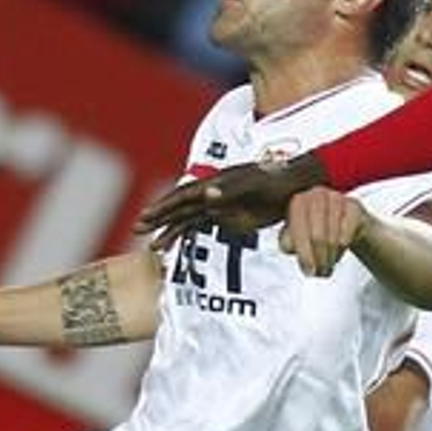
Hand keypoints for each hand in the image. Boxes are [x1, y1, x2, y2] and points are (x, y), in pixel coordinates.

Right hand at [137, 154, 328, 251]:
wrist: (294, 186)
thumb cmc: (274, 181)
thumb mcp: (254, 185)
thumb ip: (230, 190)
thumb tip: (206, 193)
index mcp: (216, 182)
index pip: (185, 195)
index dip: (165, 205)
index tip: (147, 215)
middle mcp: (212, 194)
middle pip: (180, 207)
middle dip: (159, 217)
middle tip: (137, 229)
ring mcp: (218, 206)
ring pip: (187, 219)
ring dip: (169, 231)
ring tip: (152, 248)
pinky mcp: (227, 217)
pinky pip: (200, 226)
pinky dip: (185, 236)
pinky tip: (172, 250)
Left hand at [278, 187, 367, 278]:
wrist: (347, 222)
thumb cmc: (317, 230)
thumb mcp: (298, 237)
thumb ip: (288, 242)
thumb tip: (290, 246)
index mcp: (298, 201)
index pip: (298, 230)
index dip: (303, 253)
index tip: (308, 271)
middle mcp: (317, 195)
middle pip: (318, 235)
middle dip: (319, 259)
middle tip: (321, 273)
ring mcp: (336, 198)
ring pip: (333, 237)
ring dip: (331, 257)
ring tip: (329, 265)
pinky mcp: (354, 206)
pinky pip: (347, 234)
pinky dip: (342, 249)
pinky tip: (338, 251)